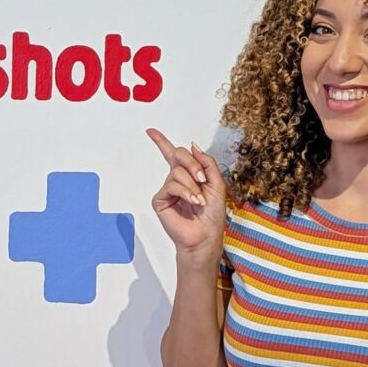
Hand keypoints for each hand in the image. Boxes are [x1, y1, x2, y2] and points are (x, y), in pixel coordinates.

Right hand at [146, 129, 226, 259]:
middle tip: (202, 179)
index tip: (151, 131)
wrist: (206, 235)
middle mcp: (176, 180)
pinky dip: (185, 192)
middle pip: (179, 156)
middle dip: (193, 164)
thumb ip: (206, 162)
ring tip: (199, 201)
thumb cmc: (212, 214)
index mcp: (189, 175)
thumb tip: (192, 146)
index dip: (162, 142)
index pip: (174, 155)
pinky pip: (171, 185)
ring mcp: (168, 190)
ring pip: (177, 171)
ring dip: (192, 185)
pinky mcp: (160, 200)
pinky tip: (192, 202)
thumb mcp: (217, 183)